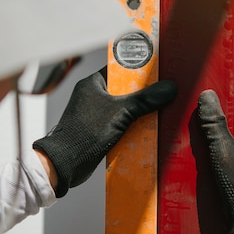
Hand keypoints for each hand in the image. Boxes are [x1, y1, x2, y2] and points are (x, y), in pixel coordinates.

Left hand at [33, 67, 176, 197]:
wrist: (64, 163)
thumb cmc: (86, 131)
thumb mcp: (120, 112)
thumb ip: (144, 100)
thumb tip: (169, 87)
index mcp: (93, 83)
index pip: (120, 69)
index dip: (139, 70)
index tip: (158, 72)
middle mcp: (93, 96)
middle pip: (125, 90)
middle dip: (143, 95)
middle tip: (164, 93)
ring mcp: (95, 114)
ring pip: (124, 109)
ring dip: (139, 113)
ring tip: (161, 111)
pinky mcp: (98, 131)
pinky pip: (121, 124)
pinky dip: (133, 127)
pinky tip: (149, 130)